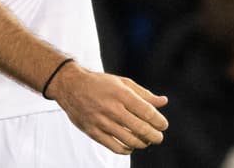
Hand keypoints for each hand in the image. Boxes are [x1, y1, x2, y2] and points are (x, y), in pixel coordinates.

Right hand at [47, 62, 168, 153]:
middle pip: (141, 128)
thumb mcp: (122, 83)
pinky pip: (115, 147)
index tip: (163, 125)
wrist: (70, 86)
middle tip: (158, 137)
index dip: (159, 122)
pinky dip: (127, 149)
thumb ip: (144, 94)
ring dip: (142, 143)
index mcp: (121, 93)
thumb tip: (164, 102)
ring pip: (130, 141)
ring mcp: (102, 121)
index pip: (147, 112)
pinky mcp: (93, 132)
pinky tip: (130, 145)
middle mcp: (112, 108)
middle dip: (155, 136)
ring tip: (145, 141)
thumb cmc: (100, 83)